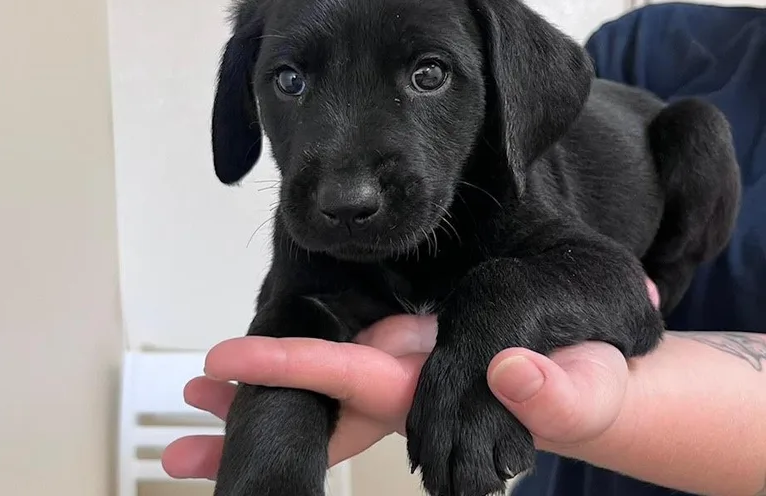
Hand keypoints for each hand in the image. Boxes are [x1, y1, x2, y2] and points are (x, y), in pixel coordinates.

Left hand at [162, 280, 659, 480]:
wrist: (597, 383)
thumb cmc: (590, 386)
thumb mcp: (587, 386)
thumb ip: (554, 388)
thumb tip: (505, 370)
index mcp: (435, 388)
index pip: (352, 382)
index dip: (291, 371)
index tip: (224, 365)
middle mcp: (411, 386)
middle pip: (320, 404)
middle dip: (254, 414)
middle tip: (184, 421)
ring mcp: (412, 375)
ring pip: (330, 390)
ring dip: (272, 392)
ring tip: (209, 401)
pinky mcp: (422, 360)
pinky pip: (361, 368)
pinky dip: (316, 370)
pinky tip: (293, 365)